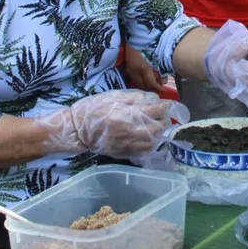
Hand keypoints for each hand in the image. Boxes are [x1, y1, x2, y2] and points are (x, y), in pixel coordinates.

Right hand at [36, 90, 187, 157]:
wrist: (76, 130)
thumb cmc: (94, 108)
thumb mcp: (114, 95)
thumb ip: (136, 97)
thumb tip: (154, 99)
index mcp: (127, 114)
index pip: (156, 111)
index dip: (167, 107)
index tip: (170, 105)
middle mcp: (130, 131)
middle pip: (159, 128)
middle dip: (165, 120)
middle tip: (163, 115)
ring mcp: (128, 144)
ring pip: (154, 141)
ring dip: (160, 133)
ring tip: (159, 125)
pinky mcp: (125, 153)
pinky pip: (145, 150)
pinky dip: (152, 143)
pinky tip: (151, 137)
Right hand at [123, 46, 164, 92]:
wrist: (137, 34)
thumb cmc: (150, 44)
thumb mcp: (157, 57)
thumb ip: (160, 70)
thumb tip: (163, 81)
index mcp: (144, 68)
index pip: (151, 84)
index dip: (158, 88)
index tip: (164, 90)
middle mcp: (135, 71)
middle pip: (143, 85)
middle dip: (151, 88)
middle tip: (158, 88)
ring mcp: (130, 69)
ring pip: (137, 83)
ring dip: (145, 85)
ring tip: (152, 84)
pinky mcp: (127, 66)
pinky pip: (134, 78)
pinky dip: (140, 80)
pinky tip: (145, 79)